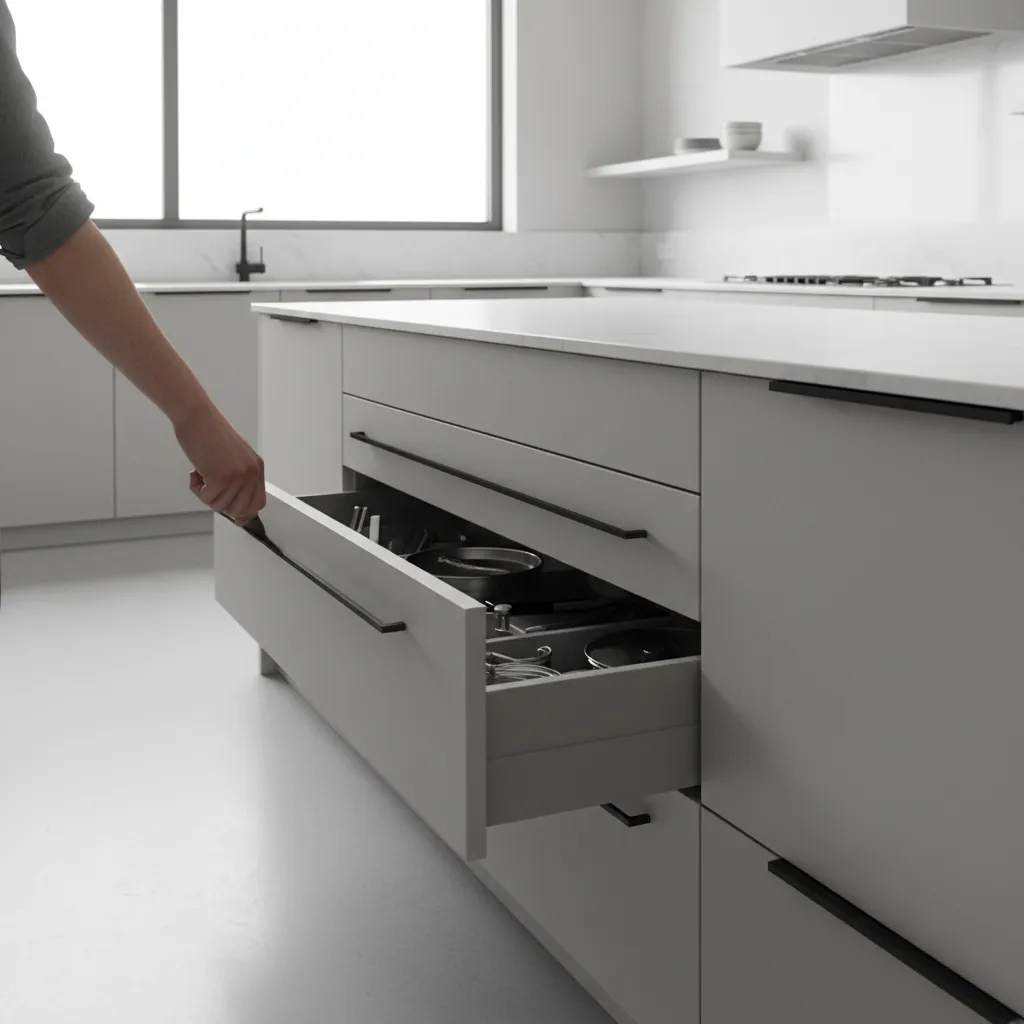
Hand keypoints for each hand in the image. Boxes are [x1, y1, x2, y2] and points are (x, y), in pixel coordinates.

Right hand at [173, 401, 265, 523]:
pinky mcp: (221, 476)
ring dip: (205, 495)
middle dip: (220, 504)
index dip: (245, 513)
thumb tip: (238, 511)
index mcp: (257, 468)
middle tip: (208, 487)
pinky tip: (195, 472)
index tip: (236, 518)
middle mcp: (251, 473)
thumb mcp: (235, 458)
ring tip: (201, 474)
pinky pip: (207, 498)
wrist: (198, 417)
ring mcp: (238, 475)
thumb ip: (239, 480)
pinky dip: (197, 490)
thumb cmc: (210, 434)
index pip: (258, 502)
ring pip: (220, 506)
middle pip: (238, 509)